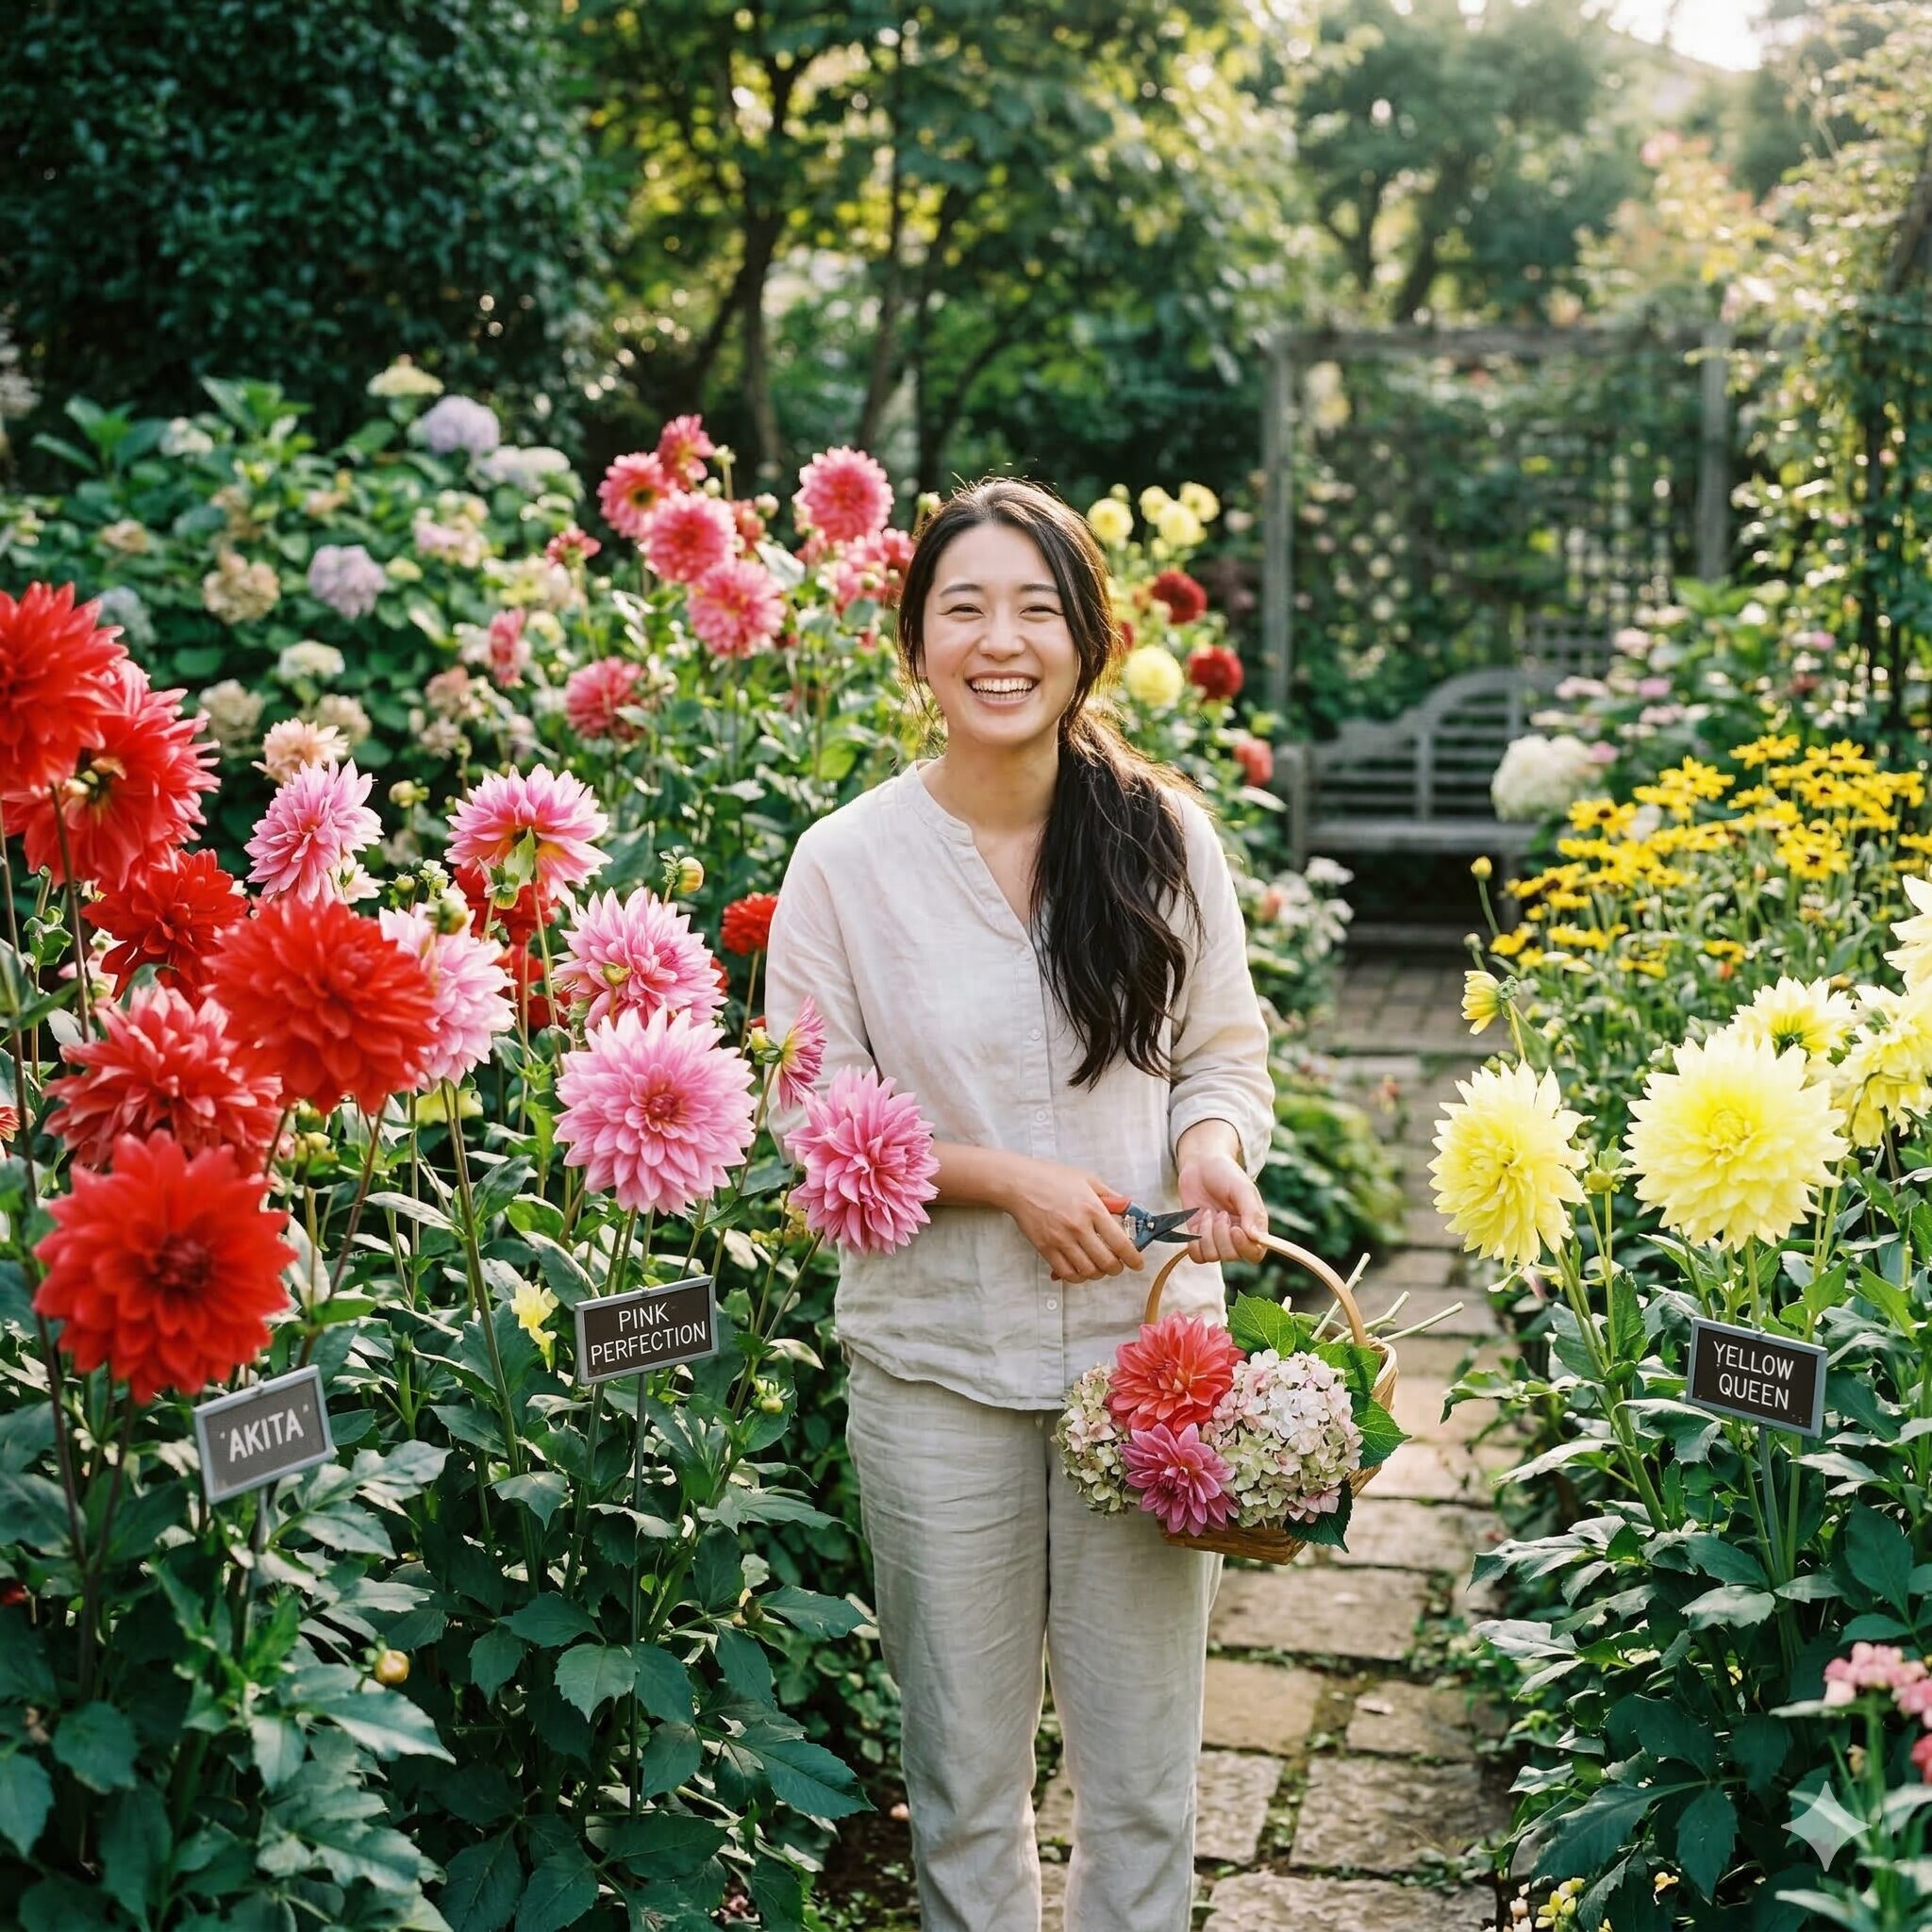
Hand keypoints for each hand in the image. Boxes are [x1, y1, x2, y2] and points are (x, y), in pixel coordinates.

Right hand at [1000, 1160, 1146, 1284]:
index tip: (1137, 1264)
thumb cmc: (1052, 1178)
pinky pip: (1066, 1273)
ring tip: (1099, 1267)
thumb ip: (1110, 1196)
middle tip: (1117, 1266)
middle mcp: (1078, 1227)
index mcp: (1092, 1209)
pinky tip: (1080, 1270)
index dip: (1133, 1258)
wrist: (1020, 1184)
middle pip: (1106, 1262)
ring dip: (1098, 1274)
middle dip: (1116, 1269)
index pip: (1120, 1242)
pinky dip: (1078, 1277)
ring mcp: (1061, 1240)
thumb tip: (1128, 1206)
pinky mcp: (1045, 1248)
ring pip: (1087, 1271)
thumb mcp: (1087, 1179)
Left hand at [1176, 1151, 1267, 1266]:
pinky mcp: (1198, 1238)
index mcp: (1253, 1227)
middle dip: (1221, 1234)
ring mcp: (1216, 1239)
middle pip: (1232, 1256)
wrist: (1200, 1165)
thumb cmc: (1226, 1174)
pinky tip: (1198, 1222)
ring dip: (1207, 1234)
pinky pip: (1197, 1256)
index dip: (1244, 1247)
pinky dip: (1194, 1242)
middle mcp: (1236, 1237)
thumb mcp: (1242, 1188)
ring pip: (1213, 1256)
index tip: (1234, 1229)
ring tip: (1208, 1213)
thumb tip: (1256, 1237)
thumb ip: (1252, 1212)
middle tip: (1221, 1213)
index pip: (1255, 1253)